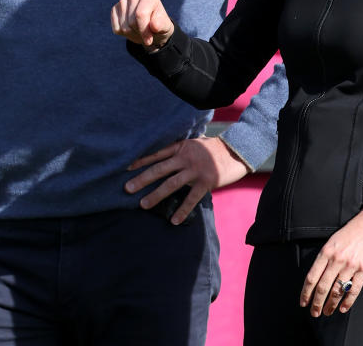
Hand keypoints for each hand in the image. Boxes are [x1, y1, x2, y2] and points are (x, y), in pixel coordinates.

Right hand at [111, 0, 174, 49]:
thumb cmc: (159, 25)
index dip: (144, 30)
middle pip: (131, 21)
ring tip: (139, 29)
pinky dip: (123, 33)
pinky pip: (116, 28)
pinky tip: (131, 28)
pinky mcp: (115, 9)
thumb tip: (154, 26)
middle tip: (146, 32)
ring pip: (123, 26)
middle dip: (139, 31)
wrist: (151, 27)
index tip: (149, 40)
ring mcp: (123, 1)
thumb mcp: (165, 26)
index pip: (140, 14)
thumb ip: (161, 25)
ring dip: (132, 33)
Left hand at [124, 136, 248, 224]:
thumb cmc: (214, 147)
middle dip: (142, 179)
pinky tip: (173, 220)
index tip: (126, 168)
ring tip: (143, 204)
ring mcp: (195, 170)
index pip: (157, 154)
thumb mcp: (195, 143)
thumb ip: (180, 149)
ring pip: (171, 184)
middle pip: (160, 169)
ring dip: (156, 195)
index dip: (141, 161)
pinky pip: (191, 199)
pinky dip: (182, 210)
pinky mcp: (206, 182)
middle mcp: (186, 157)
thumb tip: (165, 156)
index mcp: (181, 147)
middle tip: (127, 188)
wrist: (237, 150)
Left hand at [299, 208, 362, 316]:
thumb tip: (315, 278)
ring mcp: (351, 265)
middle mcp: (337, 259)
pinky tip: (342, 308)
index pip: (312, 277)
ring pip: (337, 291)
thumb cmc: (350, 233)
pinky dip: (347, 302)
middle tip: (314, 313)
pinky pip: (354, 290)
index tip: (303, 302)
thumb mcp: (331, 241)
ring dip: (330, 304)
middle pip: (323, 287)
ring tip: (326, 312)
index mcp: (326, 252)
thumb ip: (324, 258)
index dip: (306, 292)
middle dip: (316, 302)